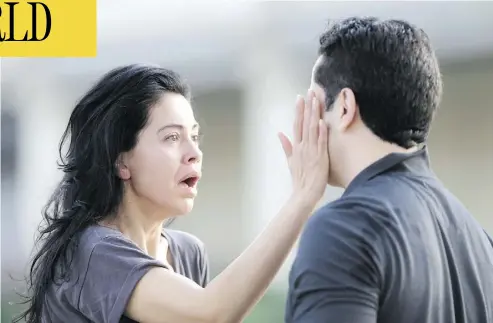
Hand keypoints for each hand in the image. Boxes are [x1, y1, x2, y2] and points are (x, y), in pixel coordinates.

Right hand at [278, 91, 328, 207]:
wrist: (304, 194)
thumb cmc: (300, 179)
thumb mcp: (290, 161)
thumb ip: (286, 146)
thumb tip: (279, 133)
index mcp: (296, 147)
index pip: (297, 124)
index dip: (299, 110)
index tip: (300, 97)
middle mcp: (303, 146)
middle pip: (304, 123)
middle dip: (307, 107)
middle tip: (309, 91)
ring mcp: (311, 151)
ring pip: (313, 129)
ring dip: (314, 114)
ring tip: (316, 100)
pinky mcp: (320, 158)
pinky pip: (321, 142)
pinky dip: (321, 132)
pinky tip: (322, 121)